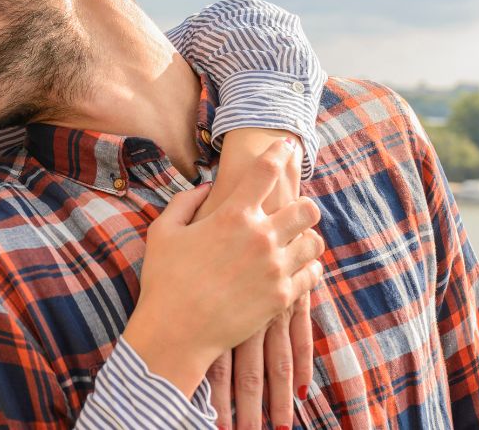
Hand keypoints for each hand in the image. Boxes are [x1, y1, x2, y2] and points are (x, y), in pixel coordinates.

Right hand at [122, 138, 323, 397]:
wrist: (176, 332)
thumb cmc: (164, 280)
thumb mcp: (163, 232)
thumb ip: (185, 202)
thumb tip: (207, 187)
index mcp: (232, 215)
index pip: (267, 172)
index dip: (279, 153)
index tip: (286, 146)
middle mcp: (261, 237)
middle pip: (307, 207)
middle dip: (303, 205)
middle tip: (293, 211)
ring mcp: (275, 268)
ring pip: (315, 241)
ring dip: (306, 238)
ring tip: (294, 242)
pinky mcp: (283, 297)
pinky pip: (313, 274)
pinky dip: (307, 268)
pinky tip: (295, 268)